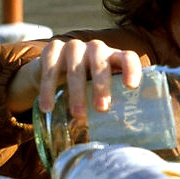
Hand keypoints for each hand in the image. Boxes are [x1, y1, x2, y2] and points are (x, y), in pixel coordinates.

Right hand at [8, 39, 142, 115]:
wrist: (54, 68)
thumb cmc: (87, 82)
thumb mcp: (102, 88)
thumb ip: (113, 100)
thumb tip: (127, 131)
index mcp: (114, 57)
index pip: (128, 58)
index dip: (131, 69)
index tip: (131, 86)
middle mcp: (96, 48)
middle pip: (101, 64)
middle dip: (101, 86)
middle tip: (102, 109)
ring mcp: (74, 46)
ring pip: (76, 68)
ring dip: (77, 92)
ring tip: (78, 115)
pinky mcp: (53, 49)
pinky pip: (50, 68)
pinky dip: (48, 89)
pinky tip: (48, 107)